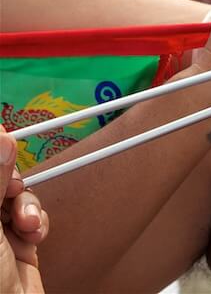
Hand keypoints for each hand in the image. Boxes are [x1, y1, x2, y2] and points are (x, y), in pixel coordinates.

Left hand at [0, 133, 46, 293]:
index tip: (5, 139)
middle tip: (14, 190)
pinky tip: (33, 234)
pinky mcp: (15, 243)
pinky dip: (38, 221)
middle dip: (10, 182)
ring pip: (15, 194)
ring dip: (28, 205)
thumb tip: (0, 134)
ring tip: (26, 224)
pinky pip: (32, 215)